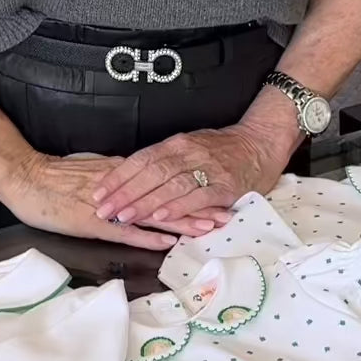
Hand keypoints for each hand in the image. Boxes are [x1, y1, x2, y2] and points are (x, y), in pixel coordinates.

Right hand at [1, 152, 228, 251]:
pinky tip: (169, 241)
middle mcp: (123, 186)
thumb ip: (118, 178)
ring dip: (182, 221)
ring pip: (153, 213)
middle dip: (197, 205)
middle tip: (225, 213)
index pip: (165, 181)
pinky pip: (127, 230)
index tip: (217, 194)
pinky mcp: (94, 222)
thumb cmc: (56, 177)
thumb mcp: (93, 171)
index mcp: (123, 172)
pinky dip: (148, 235)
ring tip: (209, 227)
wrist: (27, 177)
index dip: (192, 189)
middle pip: (166, 196)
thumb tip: (139, 184)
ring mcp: (110, 205)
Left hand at [91, 117, 296, 231]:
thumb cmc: (224, 149)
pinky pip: (196, 197)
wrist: (261, 143)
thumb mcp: (192, 146)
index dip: (118, 176)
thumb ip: (167, 160)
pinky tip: (160, 217)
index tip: (98, 191)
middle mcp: (188, 153)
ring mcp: (206, 169)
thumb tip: (134, 176)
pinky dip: (176, 207)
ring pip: (169, 185)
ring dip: (144, 202)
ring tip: (124, 215)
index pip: (141, 159)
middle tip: (103, 209)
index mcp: (177, 143)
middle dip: (124, 192)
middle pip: (150, 173)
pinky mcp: (223, 186)